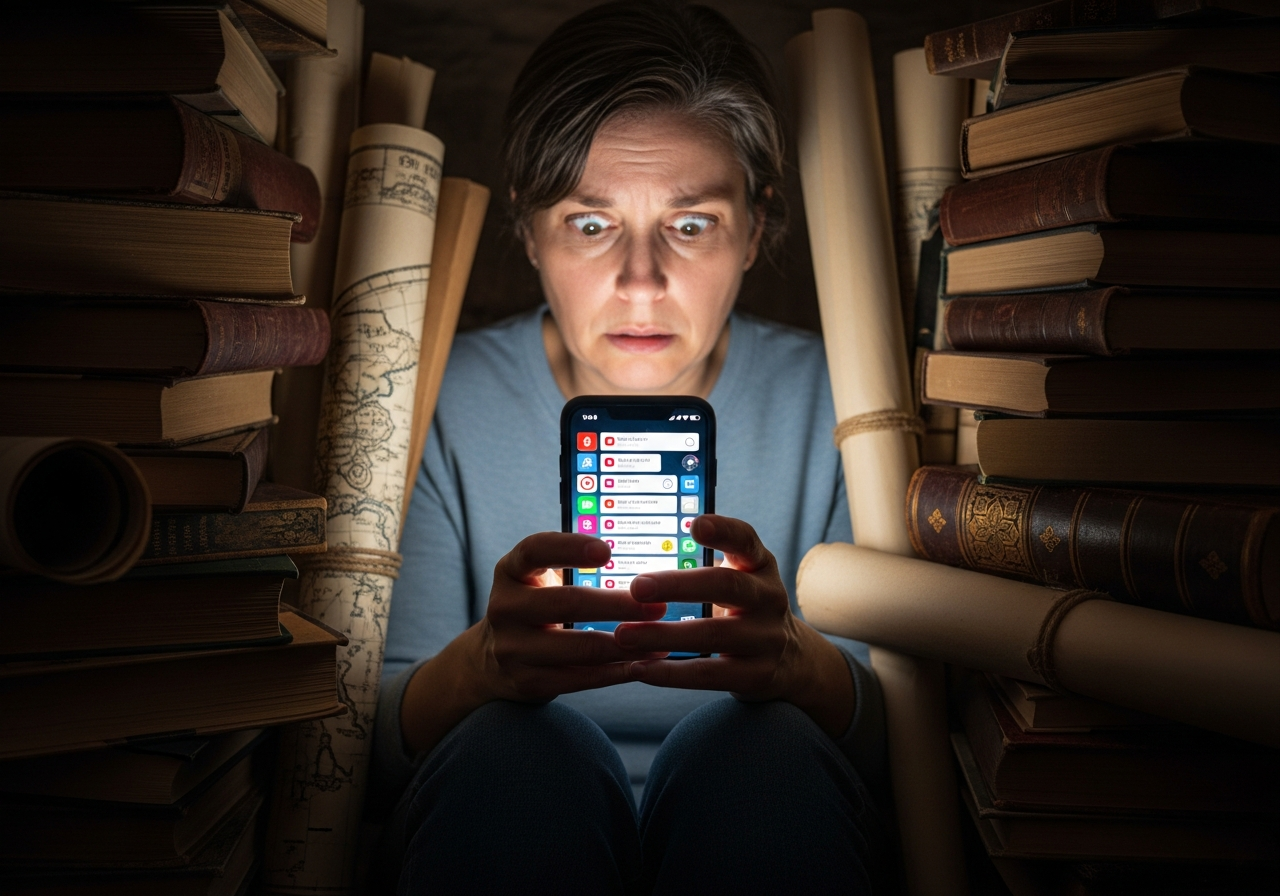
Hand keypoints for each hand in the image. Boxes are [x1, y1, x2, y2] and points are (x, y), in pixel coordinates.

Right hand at [401, 532, 665, 753]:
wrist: (490, 659)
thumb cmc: (534, 606)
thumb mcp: (538, 579)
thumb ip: (571, 566)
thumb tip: (638, 564)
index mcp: (510, 572)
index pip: (534, 550)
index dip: (570, 547)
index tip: (607, 551)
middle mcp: (505, 608)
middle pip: (566, 603)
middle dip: (618, 605)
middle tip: (658, 606)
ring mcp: (512, 648)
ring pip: (578, 647)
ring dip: (626, 645)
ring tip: (660, 639)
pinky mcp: (528, 682)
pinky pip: (579, 678)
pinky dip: (615, 672)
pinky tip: (642, 665)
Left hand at [613, 515, 854, 738]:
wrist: (790, 660)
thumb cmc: (745, 609)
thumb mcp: (739, 579)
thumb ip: (704, 567)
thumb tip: (636, 552)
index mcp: (760, 565)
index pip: (746, 540)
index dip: (723, 531)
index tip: (695, 525)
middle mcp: (769, 598)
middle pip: (726, 586)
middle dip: (679, 586)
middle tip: (637, 587)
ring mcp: (767, 638)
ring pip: (714, 634)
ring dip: (664, 635)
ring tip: (624, 634)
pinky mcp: (757, 675)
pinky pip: (711, 674)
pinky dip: (672, 673)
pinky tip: (640, 669)